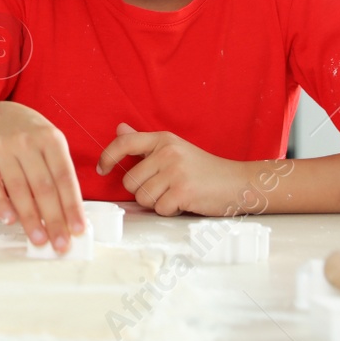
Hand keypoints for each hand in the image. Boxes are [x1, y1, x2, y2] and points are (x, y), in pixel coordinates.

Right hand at [0, 101, 85, 251]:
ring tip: (39, 239)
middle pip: (43, 186)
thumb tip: (68, 215)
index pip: (64, 177)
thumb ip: (58, 173)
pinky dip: (1, 205)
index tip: (78, 229)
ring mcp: (0, 146)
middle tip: (60, 244)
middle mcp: (26, 140)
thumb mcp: (48, 143)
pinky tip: (10, 221)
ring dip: (30, 218)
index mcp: (50, 138)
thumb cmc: (28, 137)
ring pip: (18, 189)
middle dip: (54, 219)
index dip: (72, 205)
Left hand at [97, 123, 247, 215]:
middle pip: (130, 181)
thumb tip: (119, 129)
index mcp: (162, 140)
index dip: (107, 157)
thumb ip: (144, 142)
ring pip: (142, 197)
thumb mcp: (174, 149)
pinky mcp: (183, 191)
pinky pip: (159, 209)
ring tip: (174, 194)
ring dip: (156, 203)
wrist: (237, 182)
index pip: (124, 143)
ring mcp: (175, 172)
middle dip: (142, 191)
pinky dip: (169, 211)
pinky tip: (183, 203)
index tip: (102, 169)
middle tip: (163, 188)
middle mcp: (167, 153)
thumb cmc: (203, 169)